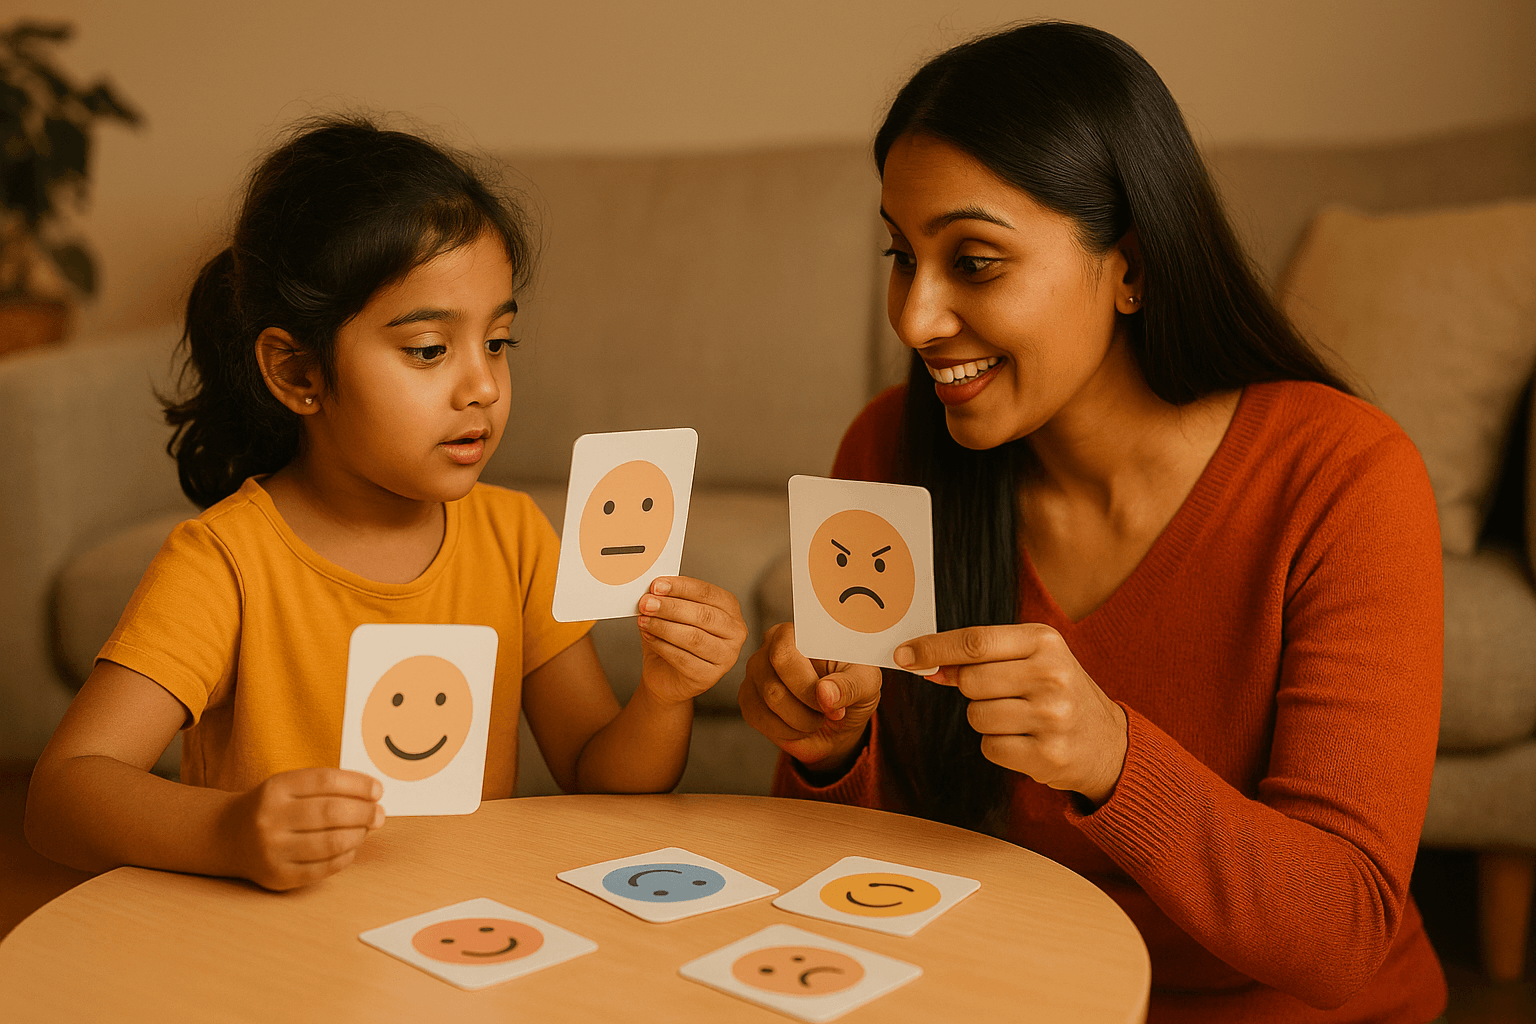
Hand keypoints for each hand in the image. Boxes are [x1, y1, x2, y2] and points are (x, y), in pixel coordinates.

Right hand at [222, 767, 384, 890]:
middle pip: (331, 813)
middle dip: (364, 813)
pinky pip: (323, 868)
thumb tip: (372, 797)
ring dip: (359, 835)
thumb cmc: (272, 806)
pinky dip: (345, 857)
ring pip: (331, 843)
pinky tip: (351, 847)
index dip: (358, 785)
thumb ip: (325, 787)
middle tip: (378, 813)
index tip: (377, 790)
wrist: (226, 835)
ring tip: (367, 829)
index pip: (326, 782)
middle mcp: (271, 818)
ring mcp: (272, 850)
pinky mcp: (278, 876)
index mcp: (276, 788)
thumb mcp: (289, 785)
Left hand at [636, 577, 748, 703]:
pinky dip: (662, 645)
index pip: (708, 593)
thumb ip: (670, 599)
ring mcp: (726, 656)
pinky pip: (683, 658)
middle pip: (703, 615)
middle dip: (671, 607)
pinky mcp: (710, 676)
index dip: (681, 587)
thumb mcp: (674, 614)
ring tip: (644, 620)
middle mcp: (734, 632)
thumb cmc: (675, 641)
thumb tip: (655, 588)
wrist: (668, 676)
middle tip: (647, 603)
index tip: (657, 585)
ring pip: (694, 637)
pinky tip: (649, 637)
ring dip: (664, 626)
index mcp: (730, 609)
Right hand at [738, 622, 882, 773]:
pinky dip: (786, 731)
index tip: (832, 704)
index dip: (807, 687)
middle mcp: (771, 646)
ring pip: (768, 704)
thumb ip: (849, 685)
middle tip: (828, 712)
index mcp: (799, 632)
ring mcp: (756, 672)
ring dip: (800, 722)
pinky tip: (799, 725)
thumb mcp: (866, 685)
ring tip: (816, 716)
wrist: (841, 721)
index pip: (784, 655)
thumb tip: (824, 693)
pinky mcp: (748, 697)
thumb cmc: (853, 690)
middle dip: (806, 709)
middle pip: (774, 685)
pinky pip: (758, 719)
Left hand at [896, 624, 1127, 804]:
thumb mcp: (1030, 659)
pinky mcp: (1048, 755)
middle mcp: (1052, 675)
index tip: (903, 655)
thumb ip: (980, 657)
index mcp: (1045, 641)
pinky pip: (990, 748)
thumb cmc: (1057, 692)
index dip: (932, 648)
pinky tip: (1025, 740)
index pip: (974, 642)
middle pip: (970, 681)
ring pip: (977, 717)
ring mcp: (1052, 717)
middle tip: (1003, 695)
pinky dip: (999, 746)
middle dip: (972, 691)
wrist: (1108, 743)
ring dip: (986, 720)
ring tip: (1020, 718)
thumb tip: (923, 663)